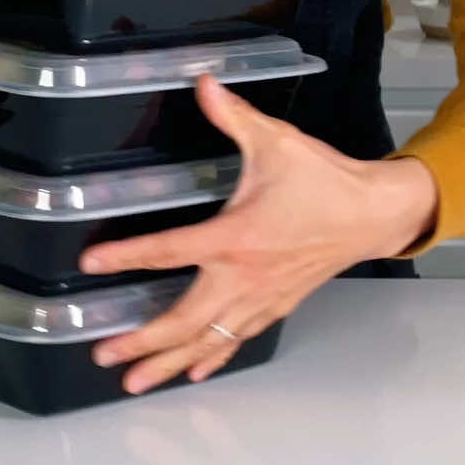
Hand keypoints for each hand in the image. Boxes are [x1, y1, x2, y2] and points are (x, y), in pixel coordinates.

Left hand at [78, 73, 437, 394]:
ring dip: (170, 362)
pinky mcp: (277, 305)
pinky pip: (237, 339)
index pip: (169, 250)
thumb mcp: (276, 140)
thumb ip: (233, 115)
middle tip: (104, 357)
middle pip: (184, 319)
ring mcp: (260, 298)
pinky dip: (212, 357)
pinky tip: (193, 372)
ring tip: (136, 384)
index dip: (126, 257)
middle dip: (142, 341)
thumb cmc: (323, 179)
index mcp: (235, 237)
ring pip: (208, 340)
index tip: (90, 266)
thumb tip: (202, 81)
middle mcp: (243, 277)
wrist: (374, 214)